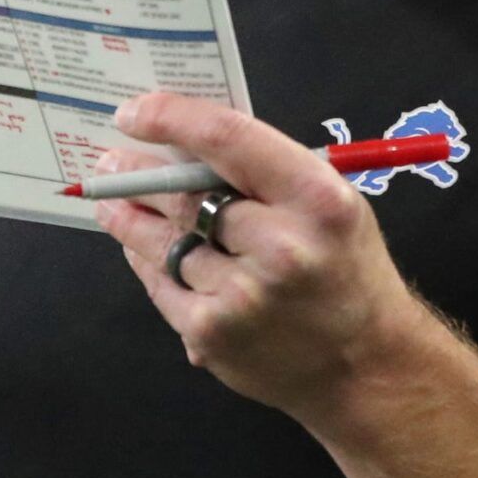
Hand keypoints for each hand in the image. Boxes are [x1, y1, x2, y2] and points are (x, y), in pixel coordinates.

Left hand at [94, 91, 427, 426]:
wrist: (366, 365)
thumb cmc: (346, 269)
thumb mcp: (329, 202)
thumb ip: (268, 172)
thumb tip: (188, 144)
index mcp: (315, 198)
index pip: (227, 138)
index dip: (171, 118)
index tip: (135, 113)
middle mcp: (280, 246)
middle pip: (185, 194)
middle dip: (138, 174)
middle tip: (112, 161)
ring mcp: (242, 295)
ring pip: (164, 241)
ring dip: (130, 219)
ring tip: (111, 202)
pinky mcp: (213, 334)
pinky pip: (163, 285)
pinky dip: (148, 263)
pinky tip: (139, 249)